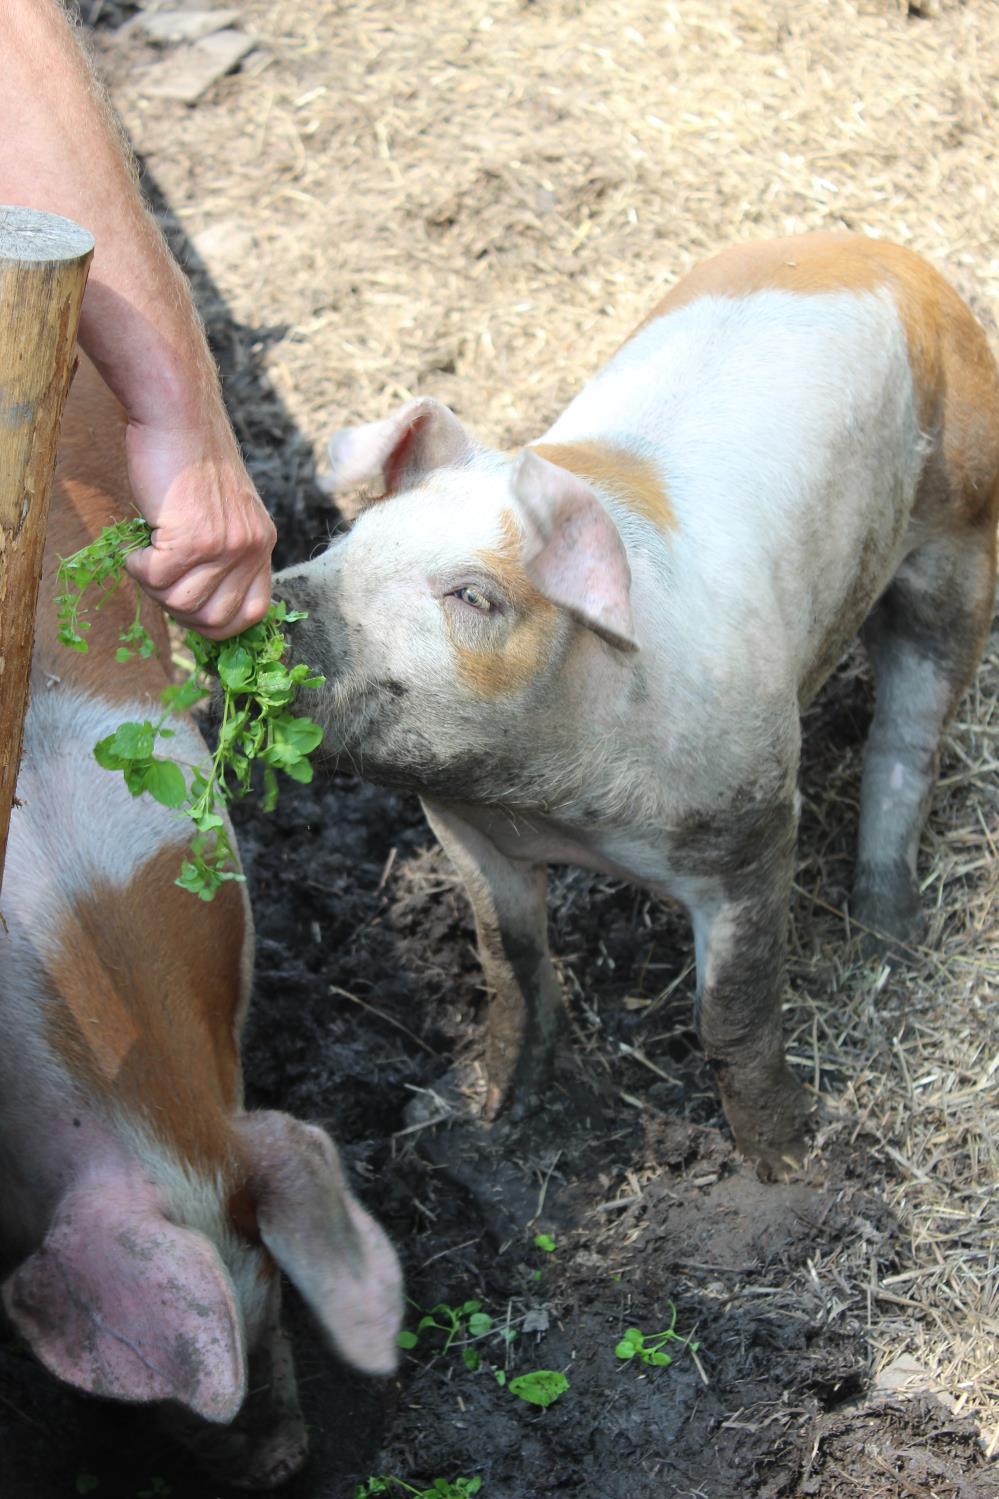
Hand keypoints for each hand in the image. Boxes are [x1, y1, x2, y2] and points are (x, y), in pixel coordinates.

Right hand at [123, 412, 275, 638]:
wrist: (179, 416)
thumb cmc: (190, 461)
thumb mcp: (226, 511)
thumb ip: (224, 552)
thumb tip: (198, 603)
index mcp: (262, 544)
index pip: (253, 613)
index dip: (218, 624)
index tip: (190, 611)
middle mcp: (250, 548)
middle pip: (214, 618)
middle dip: (178, 610)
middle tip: (159, 577)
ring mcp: (224, 545)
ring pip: (182, 603)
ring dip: (154, 587)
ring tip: (147, 555)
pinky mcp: (193, 538)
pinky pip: (156, 579)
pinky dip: (137, 567)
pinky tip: (136, 545)